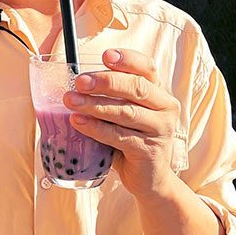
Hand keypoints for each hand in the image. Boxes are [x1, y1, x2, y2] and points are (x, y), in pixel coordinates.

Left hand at [63, 49, 179, 198]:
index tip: (105, 55)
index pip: (147, 68)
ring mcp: (160, 130)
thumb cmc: (131, 139)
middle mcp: (165, 108)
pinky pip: (119, 136)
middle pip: (136, 87)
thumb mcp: (125, 113)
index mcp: (159, 92)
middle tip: (79, 81)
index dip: (127, 59)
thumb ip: (111, 97)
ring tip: (70, 101)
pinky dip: (96, 128)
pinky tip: (78, 121)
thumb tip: (76, 82)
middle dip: (105, 82)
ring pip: (125, 112)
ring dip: (95, 105)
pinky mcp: (150, 151)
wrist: (150, 179)